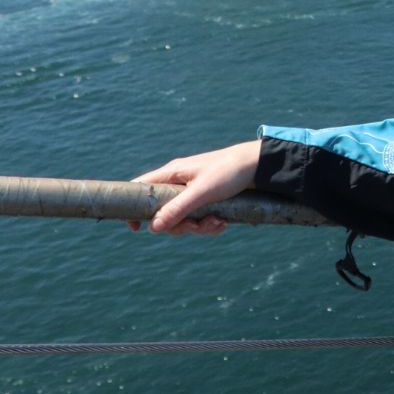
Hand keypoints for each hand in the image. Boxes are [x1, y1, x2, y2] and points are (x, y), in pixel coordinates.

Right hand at [129, 140, 260, 235]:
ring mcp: (193, 192)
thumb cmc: (229, 171)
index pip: (141, 189)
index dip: (134, 208)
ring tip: (218, 222)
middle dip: (180, 225)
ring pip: (184, 219)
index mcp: (172, 174)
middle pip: (164, 213)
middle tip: (196, 225)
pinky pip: (200, 220)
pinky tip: (224, 223)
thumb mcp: (202, 192)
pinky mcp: (208, 200)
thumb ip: (177, 209)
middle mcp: (179, 183)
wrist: (259, 165)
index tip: (135, 228)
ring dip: (200, 227)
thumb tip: (153, 228)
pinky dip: (211, 225)